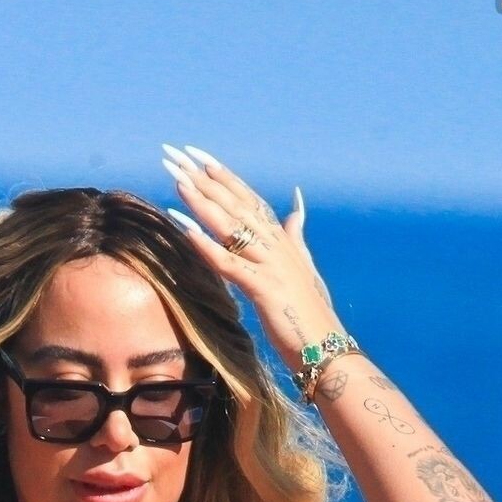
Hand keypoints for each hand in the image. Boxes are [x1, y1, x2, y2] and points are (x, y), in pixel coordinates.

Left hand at [161, 145, 341, 373]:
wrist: (326, 346)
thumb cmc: (311, 311)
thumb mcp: (303, 263)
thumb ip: (296, 232)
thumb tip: (297, 203)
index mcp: (282, 237)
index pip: (247, 197)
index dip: (222, 175)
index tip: (197, 155)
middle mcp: (276, 243)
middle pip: (234, 203)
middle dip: (203, 178)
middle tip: (175, 157)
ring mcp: (270, 264)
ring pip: (230, 226)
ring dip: (202, 202)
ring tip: (177, 181)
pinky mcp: (264, 288)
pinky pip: (229, 263)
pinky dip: (206, 245)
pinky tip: (186, 229)